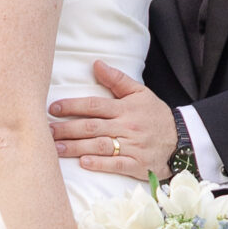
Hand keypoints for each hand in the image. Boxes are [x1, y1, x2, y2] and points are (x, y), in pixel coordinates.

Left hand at [48, 62, 178, 176]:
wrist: (182, 140)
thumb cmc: (156, 116)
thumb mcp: (140, 93)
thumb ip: (117, 79)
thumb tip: (96, 64)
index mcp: (125, 108)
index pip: (94, 105)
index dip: (72, 106)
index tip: (52, 109)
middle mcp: (127, 126)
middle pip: (92, 126)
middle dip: (67, 129)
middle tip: (45, 132)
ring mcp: (133, 146)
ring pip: (100, 145)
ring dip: (77, 147)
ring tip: (56, 149)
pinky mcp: (137, 164)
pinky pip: (117, 164)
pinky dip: (100, 164)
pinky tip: (84, 163)